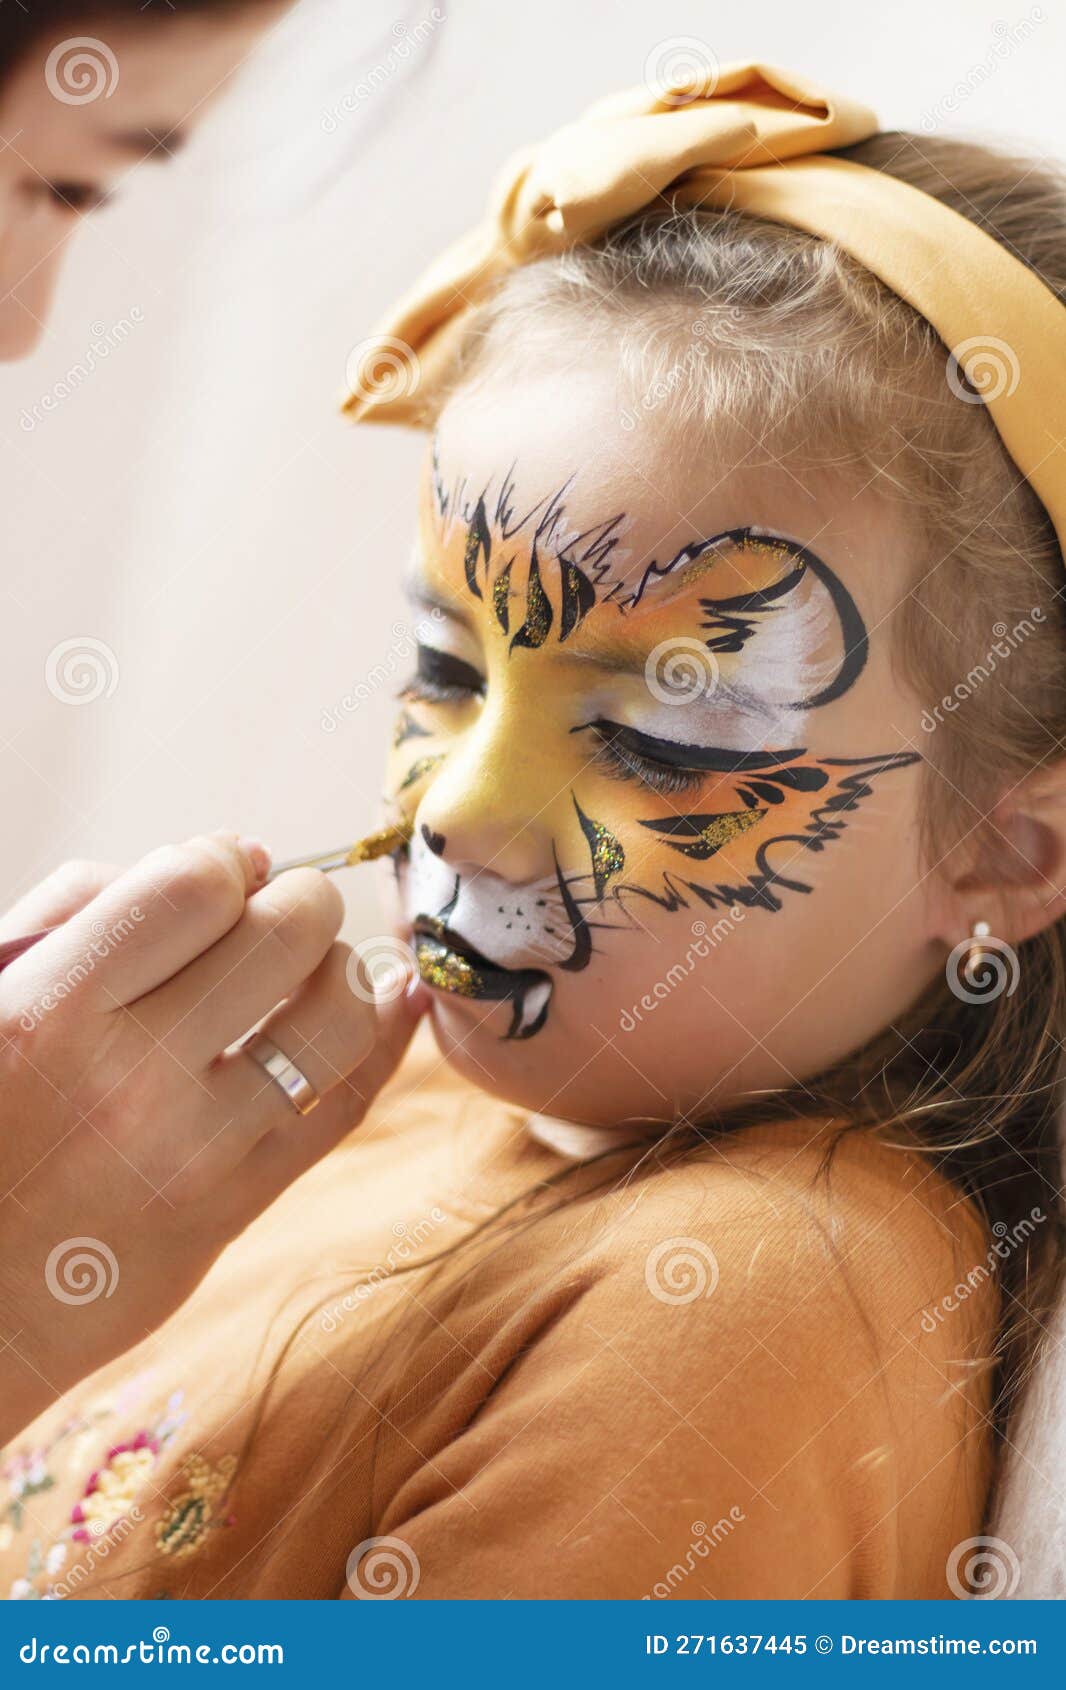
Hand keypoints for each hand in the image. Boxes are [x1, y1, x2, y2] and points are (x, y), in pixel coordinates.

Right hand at [0, 833, 423, 1444]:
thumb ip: (82, 908)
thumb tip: (234, 854)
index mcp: (48, 1012)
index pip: (194, 886)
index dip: (222, 860)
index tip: (220, 870)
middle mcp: (130, 1079)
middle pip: (283, 936)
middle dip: (300, 901)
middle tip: (284, 909)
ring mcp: (193, 1152)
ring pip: (335, 1019)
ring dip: (345, 970)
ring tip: (317, 967)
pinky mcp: (232, 1211)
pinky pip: (344, 1107)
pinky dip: (385, 1040)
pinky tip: (396, 1000)